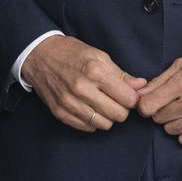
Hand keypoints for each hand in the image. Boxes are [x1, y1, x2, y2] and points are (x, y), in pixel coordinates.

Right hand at [21, 35, 145, 132]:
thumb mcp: (100, 56)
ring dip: (108, 117)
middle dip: (123, 109)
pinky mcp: (60, 114)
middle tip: (119, 100)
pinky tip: (91, 108)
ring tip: (105, 104)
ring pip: (103, 125)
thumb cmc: (73, 53)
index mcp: (95, 72)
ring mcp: (70, 104)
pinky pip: (86, 128)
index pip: (127, 99)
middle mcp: (82, 90)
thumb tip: (141, 85)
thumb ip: (121, 74)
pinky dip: (93, 121)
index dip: (133, 98)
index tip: (130, 95)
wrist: (41, 56)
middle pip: (117, 115)